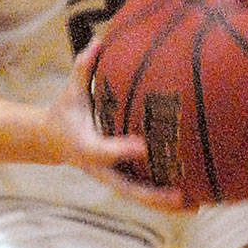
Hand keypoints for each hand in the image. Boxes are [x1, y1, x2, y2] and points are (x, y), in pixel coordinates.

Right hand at [40, 40, 188, 211]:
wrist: (50, 141)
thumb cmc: (66, 112)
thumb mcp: (70, 91)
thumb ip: (83, 68)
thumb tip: (97, 41)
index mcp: (84, 146)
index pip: (103, 151)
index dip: (121, 150)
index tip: (144, 145)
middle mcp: (99, 167)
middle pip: (126, 187)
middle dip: (153, 194)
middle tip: (180, 194)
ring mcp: (110, 177)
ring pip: (138, 196)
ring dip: (165, 203)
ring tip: (196, 206)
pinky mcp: (119, 180)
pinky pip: (142, 193)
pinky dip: (164, 200)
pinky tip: (192, 201)